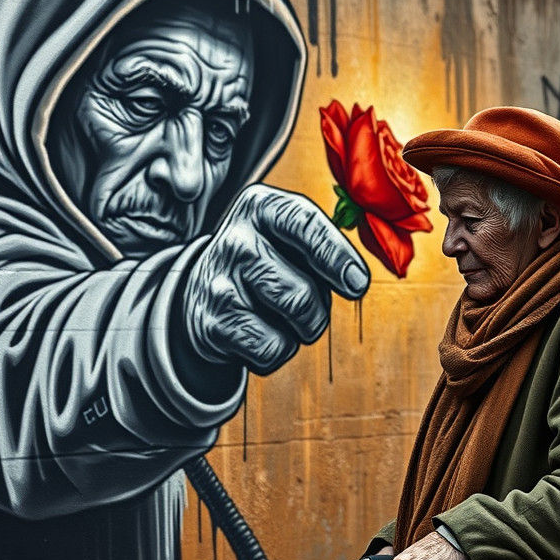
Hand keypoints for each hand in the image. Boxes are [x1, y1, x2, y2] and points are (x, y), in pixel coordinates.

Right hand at [184, 184, 369, 374]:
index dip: (337, 257)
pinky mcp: (213, 324)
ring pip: (294, 319)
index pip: (305, 225)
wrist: (202, 294)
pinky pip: (272, 350)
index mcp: (260, 207)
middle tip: (308, 309)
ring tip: (282, 319)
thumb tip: (356, 281)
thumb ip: (323, 245)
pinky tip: (259, 336)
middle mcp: (236, 241)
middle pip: (304, 291)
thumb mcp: (285, 236)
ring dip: (304, 330)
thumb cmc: (264, 263)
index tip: (358, 284)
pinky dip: (277, 352)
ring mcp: (220, 283)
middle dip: (320, 310)